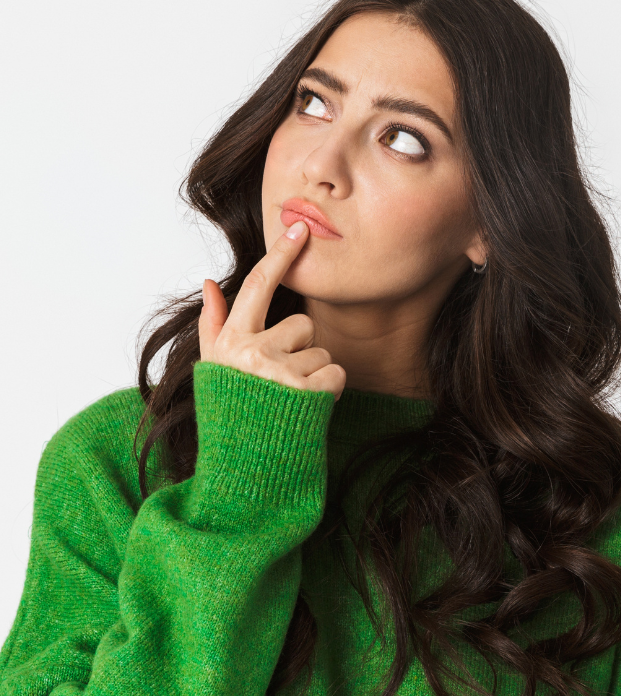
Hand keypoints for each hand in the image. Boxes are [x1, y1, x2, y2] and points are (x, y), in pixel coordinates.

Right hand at [198, 220, 346, 399]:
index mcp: (232, 340)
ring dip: (314, 374)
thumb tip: (210, 283)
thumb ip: (214, 324)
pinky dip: (329, 391)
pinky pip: (335, 373)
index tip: (301, 229)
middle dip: (301, 350)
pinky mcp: (307, 393)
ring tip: (291, 398)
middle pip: (303, 325)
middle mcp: (254, 352)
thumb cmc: (232, 411)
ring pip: (321, 351)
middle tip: (282, 381)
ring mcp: (281, 372)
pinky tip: (307, 407)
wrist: (246, 466)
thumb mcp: (214, 367)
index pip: (260, 285)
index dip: (281, 255)